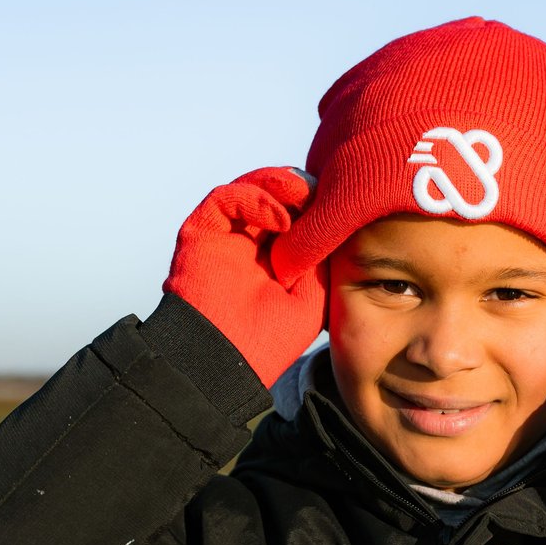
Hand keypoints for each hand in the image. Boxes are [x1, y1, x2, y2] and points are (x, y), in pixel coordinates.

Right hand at [163, 167, 326, 385]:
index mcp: (275, 257)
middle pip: (273, 195)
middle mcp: (248, 243)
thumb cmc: (271, 338)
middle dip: (302, 189)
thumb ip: (321, 255)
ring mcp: (224, 236)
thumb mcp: (314, 294)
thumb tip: (332, 215)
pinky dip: (254, 198)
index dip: (318, 204)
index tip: (345, 202)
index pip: (296, 214)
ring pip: (249, 189)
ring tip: (307, 193)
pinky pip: (224, 199)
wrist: (226, 360)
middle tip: (328, 190)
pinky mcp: (200, 233)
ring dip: (280, 185)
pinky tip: (281, 219)